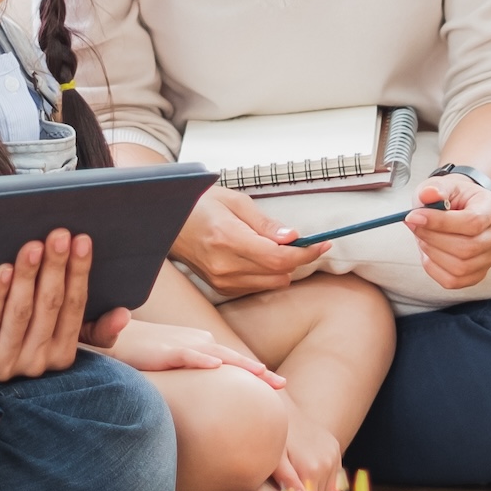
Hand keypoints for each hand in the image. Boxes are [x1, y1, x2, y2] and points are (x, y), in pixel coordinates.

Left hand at [0, 230, 94, 380]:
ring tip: (32, 246)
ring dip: (29, 277)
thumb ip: (90, 325)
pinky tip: (3, 270)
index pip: (76, 308)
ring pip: (21, 313)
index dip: (80, 273)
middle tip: (58, 235)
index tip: (82, 240)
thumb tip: (124, 314)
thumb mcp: (51, 329)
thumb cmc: (8, 327)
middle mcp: (35, 362)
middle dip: (56, 267)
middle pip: (50, 307)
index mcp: (59, 353)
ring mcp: (3, 362)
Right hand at [105, 318, 284, 388]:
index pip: (234, 362)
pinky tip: (215, 367)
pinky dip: (200, 360)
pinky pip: (185, 355)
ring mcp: (182, 345)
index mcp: (203, 346)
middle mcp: (198, 342)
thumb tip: (211, 400)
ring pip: (217, 356)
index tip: (278, 387)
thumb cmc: (145, 353)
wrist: (116, 337)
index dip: (256, 373)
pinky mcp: (164, 351)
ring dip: (240, 364)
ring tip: (262, 374)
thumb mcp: (177, 364)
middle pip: (234, 359)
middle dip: (259, 372)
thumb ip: (195, 376)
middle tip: (282, 385)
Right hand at [168, 184, 327, 296]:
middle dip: (296, 257)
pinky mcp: (221, 288)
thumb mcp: (235, 202)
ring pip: (272, 283)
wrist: (168, 223)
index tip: (323, 243)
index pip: (278, 258)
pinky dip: (266, 273)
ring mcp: (221, 280)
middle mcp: (224, 265)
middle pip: (279, 273)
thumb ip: (266, 223)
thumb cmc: (200, 205)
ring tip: (271, 245)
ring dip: (282, 267)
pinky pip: (257, 286)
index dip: (306, 253)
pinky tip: (256, 256)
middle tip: (297, 239)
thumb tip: (292, 237)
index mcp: (228, 239)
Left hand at [275, 409, 345, 490]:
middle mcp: (327, 463)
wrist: (282, 410)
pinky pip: (334, 476)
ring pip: (330, 489)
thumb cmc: (271, 440)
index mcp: (311, 469)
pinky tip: (309, 484)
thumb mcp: (275, 462)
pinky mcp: (336, 449)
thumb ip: (287, 481)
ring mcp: (334, 455)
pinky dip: (324, 483)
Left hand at [406, 170, 490, 289]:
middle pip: (467, 248)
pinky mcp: (478, 274)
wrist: (460, 207)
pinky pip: (453, 281)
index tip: (413, 216)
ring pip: (460, 267)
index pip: (472, 222)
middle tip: (413, 224)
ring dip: (431, 253)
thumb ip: (436, 188)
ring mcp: (490, 257)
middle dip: (432, 238)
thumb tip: (428, 195)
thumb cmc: (450, 196)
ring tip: (422, 236)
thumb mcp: (442, 184)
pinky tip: (428, 252)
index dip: (440, 223)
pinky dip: (434, 269)